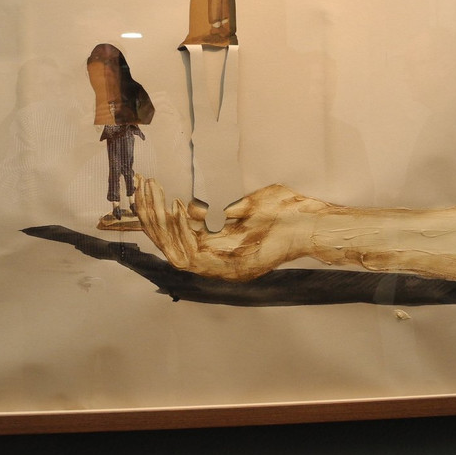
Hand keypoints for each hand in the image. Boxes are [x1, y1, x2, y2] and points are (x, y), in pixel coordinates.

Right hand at [133, 176, 320, 280]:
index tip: (148, 188)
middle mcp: (216, 262)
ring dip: (159, 221)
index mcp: (221, 249)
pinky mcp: (226, 268)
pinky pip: (189, 254)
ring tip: (154, 192)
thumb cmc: (289, 210)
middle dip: (150, 215)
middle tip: (142, 186)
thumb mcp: (249, 205)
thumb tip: (198, 208)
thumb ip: (224, 210)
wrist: (314, 223)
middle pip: (167, 244)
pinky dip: (179, 231)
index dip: (157, 216)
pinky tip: (177, 206)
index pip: (177, 237)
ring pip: (172, 251)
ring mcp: (220, 268)